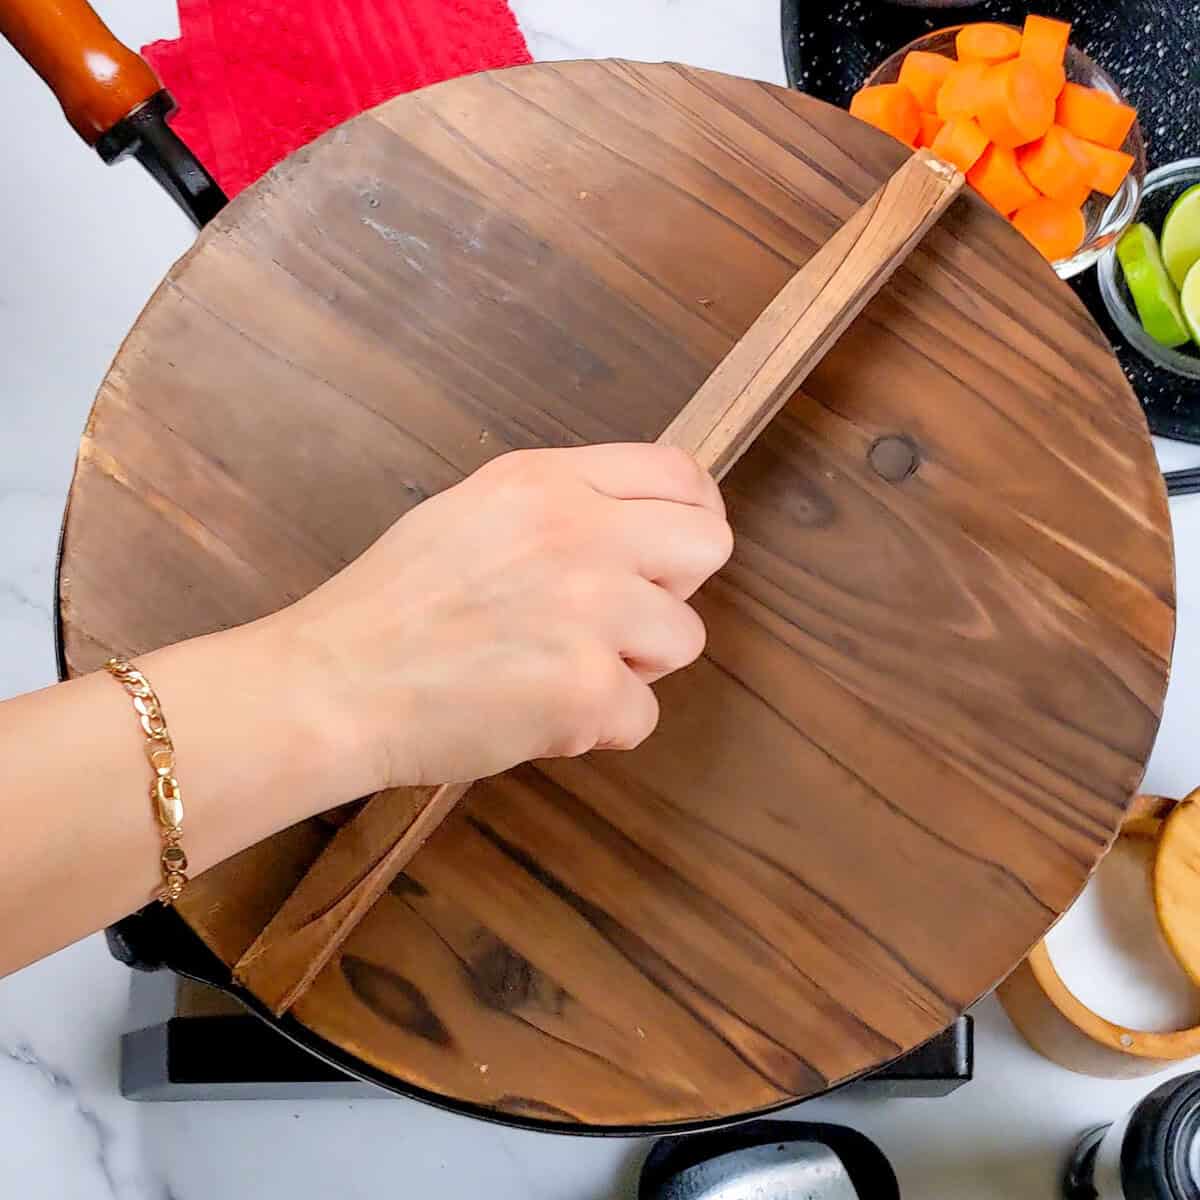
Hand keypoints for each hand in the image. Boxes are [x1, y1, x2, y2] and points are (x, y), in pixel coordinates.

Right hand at [269, 444, 732, 795]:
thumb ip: (559, 510)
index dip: (690, 515)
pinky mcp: (588, 689)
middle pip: (709, 545)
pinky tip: (540, 716)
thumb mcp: (472, 515)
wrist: (332, 685)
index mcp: (547, 482)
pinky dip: (600, 728)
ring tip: (563, 672)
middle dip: (676, 589)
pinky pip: (644, 715)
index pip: (679, 474)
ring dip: (637, 666)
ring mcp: (591, 611)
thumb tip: (637, 533)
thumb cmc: (392, 608)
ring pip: (687, 638)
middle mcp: (580, 532)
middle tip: (620, 619)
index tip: (672, 551)